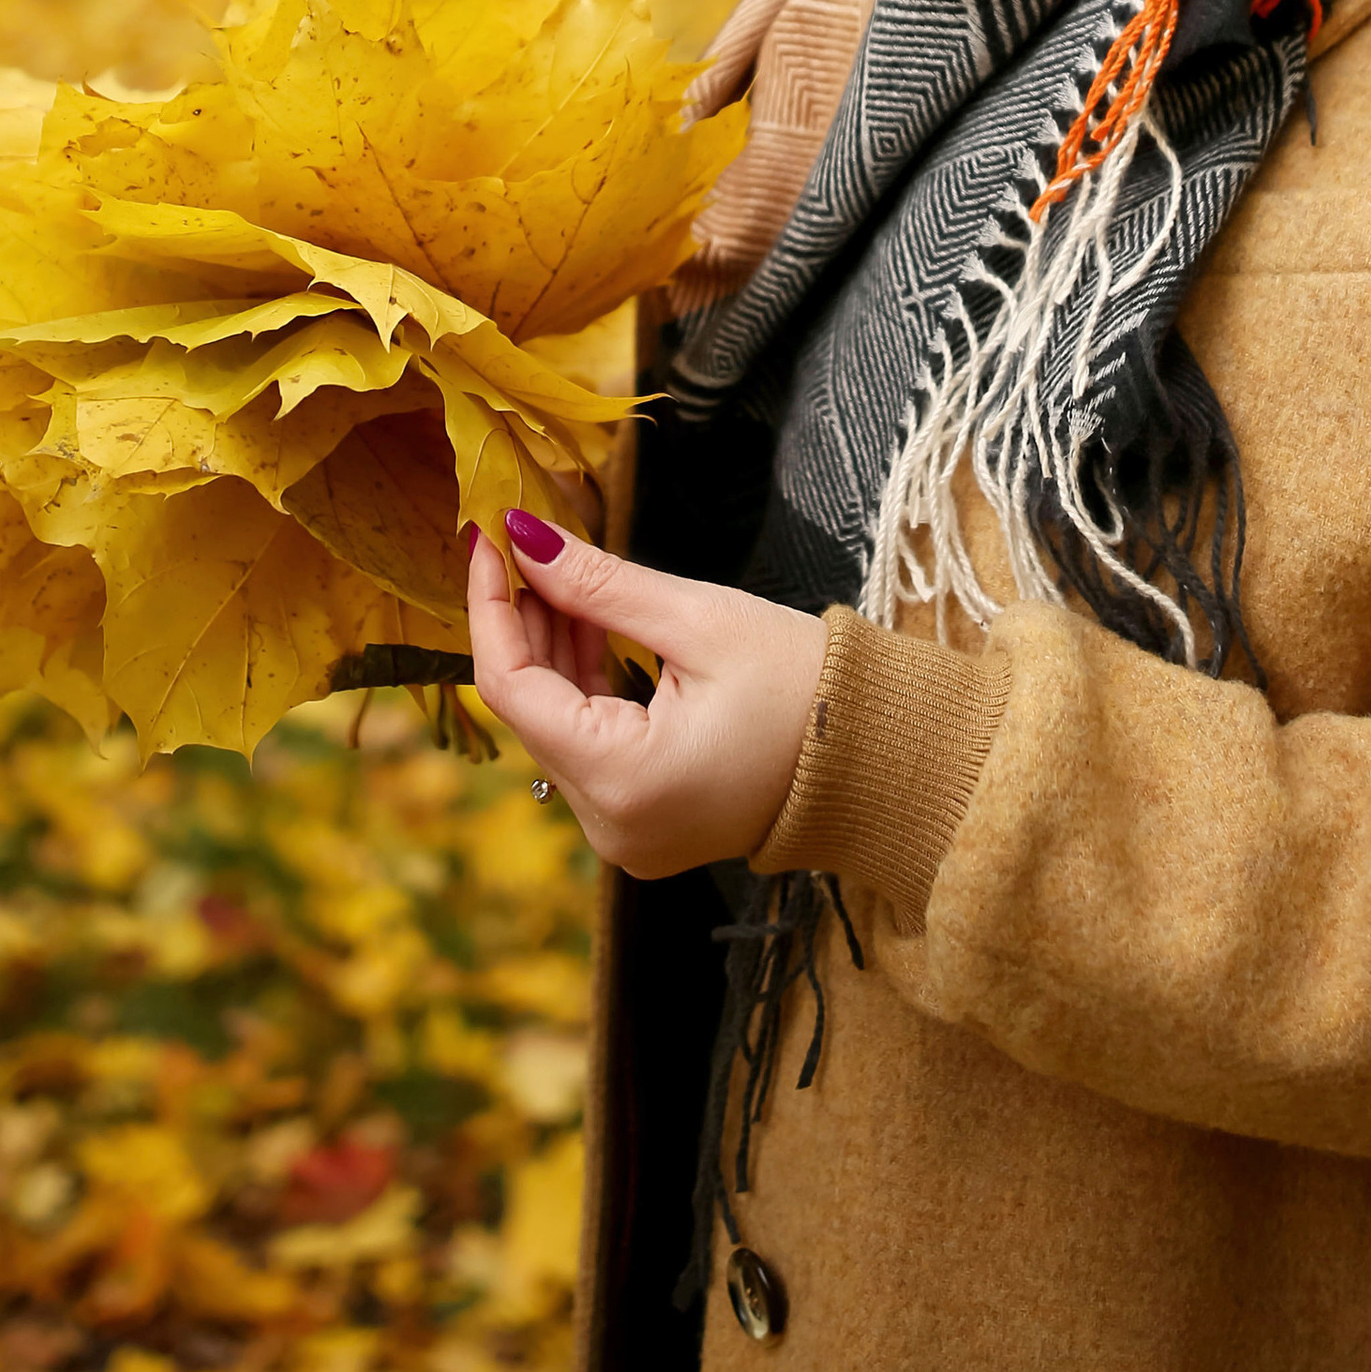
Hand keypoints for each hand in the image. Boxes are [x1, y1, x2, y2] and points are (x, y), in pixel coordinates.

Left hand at [463, 511, 828, 881]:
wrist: (881, 756)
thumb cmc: (805, 688)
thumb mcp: (697, 621)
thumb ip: (599, 585)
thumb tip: (523, 537)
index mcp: (620, 782)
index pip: (511, 689)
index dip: (490, 607)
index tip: (489, 537)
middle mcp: (610, 826)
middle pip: (532, 710)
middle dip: (525, 621)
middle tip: (527, 540)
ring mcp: (627, 834)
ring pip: (558, 727)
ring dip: (555, 650)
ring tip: (562, 572)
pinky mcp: (646, 824)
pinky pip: (591, 748)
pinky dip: (586, 687)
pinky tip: (591, 625)